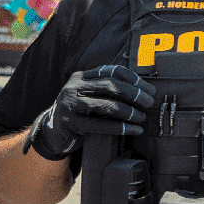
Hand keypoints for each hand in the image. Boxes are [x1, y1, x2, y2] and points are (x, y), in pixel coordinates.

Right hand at [28, 66, 157, 159]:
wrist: (53, 131)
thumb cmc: (81, 112)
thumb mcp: (91, 95)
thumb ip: (109, 89)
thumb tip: (145, 90)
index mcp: (81, 77)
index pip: (113, 71)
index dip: (134, 79)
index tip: (150, 90)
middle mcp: (74, 87)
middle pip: (111, 85)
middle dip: (135, 94)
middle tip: (149, 103)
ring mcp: (70, 105)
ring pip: (107, 105)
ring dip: (130, 112)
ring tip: (142, 118)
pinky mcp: (71, 123)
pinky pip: (101, 125)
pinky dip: (122, 128)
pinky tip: (135, 130)